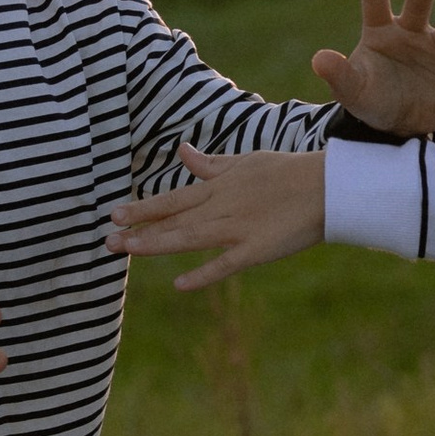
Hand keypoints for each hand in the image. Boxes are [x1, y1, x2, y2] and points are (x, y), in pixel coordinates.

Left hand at [105, 145, 326, 293]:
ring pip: (190, 237)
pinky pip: (226, 263)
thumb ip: (210, 164)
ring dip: (158, 243)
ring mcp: (238, 228)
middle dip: (140, 229)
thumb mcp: (244, 162)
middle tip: (107, 240)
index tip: (114, 215)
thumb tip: (181, 150)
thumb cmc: (286, 173)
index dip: (143, 208)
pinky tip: (181, 285)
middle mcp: (221, 207)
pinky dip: (204, 274)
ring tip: (129, 250)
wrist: (326, 186)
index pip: (172, 199)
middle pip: (173, 219)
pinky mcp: (258, 249)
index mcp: (218, 187)